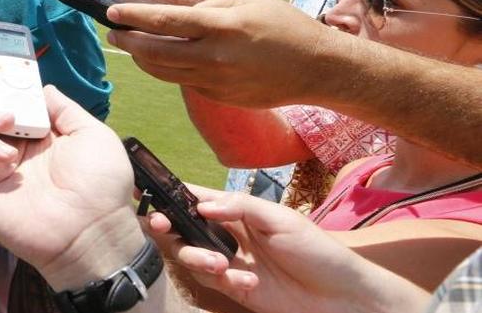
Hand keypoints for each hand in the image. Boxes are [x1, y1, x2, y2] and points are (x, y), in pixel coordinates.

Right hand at [0, 69, 143, 289]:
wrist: (92, 232)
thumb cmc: (101, 187)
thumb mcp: (93, 135)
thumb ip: (65, 109)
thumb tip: (43, 89)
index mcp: (41, 136)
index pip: (15, 102)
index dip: (7, 84)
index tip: (4, 65)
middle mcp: (16, 148)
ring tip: (7, 119)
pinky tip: (6, 153)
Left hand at [107, 0, 338, 107]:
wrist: (317, 68)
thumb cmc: (284, 24)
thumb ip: (208, 6)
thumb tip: (179, 17)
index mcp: (221, 26)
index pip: (165, 21)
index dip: (134, 17)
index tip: (112, 12)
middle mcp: (215, 57)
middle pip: (155, 52)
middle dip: (128, 41)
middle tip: (113, 32)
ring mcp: (216, 81)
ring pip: (164, 72)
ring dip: (142, 59)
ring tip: (131, 46)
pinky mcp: (220, 97)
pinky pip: (186, 82)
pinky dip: (170, 70)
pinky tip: (164, 59)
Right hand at [146, 187, 428, 312]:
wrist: (343, 297)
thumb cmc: (318, 250)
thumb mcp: (280, 218)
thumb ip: (239, 206)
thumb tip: (202, 205)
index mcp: (238, 211)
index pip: (196, 198)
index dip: (170, 194)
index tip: (147, 192)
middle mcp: (229, 234)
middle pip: (184, 228)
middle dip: (169, 228)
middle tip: (163, 227)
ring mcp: (231, 262)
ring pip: (192, 256)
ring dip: (199, 258)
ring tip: (221, 264)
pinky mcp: (235, 288)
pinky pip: (214, 283)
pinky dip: (226, 281)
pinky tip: (249, 283)